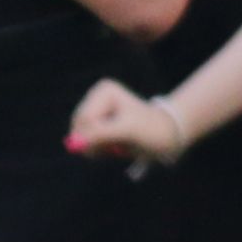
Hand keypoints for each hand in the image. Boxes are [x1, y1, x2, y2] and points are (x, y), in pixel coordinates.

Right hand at [73, 81, 190, 167]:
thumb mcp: (127, 131)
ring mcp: (95, 112)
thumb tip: (72, 143)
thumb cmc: (151, 130)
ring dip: (98, 148)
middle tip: (117, 146)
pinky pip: (86, 144)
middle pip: (79, 128)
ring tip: (119, 146)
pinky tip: (115, 147)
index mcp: (104, 91)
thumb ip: (99, 134)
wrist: (168, 136)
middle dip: (95, 142)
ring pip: (80, 138)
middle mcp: (96, 98)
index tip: (114, 143)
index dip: (95, 137)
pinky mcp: (96, 127)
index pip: (85, 119)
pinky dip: (99, 150)